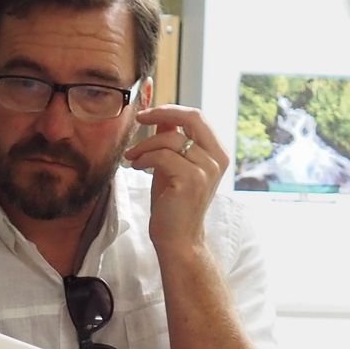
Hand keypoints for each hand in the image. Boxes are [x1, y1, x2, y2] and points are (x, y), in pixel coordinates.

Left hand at [124, 105, 226, 257]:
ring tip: (132, 157)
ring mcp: (206, 169)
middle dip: (162, 113)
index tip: (146, 113)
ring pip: (171, 139)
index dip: (171, 109)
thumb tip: (162, 115)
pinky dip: (144, 158)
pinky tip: (136, 167)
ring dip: (145, 145)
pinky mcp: (192, 180)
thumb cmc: (173, 204)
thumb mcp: (171, 166)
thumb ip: (171, 140)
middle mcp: (217, 158)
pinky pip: (162, 156)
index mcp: (217, 152)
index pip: (197, 116)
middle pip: (192, 117)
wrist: (177, 239)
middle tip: (140, 118)